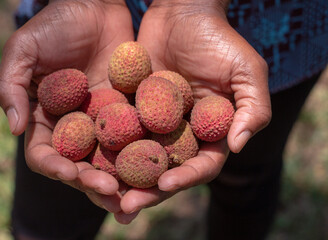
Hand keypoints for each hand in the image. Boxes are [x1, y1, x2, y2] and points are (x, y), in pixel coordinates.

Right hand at [0, 0, 136, 222]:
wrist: (96, 5)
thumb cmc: (56, 23)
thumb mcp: (25, 50)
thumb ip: (12, 87)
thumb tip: (15, 129)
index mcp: (47, 119)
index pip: (46, 153)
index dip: (55, 167)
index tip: (69, 173)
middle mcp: (76, 127)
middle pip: (82, 165)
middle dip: (93, 184)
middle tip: (112, 197)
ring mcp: (104, 122)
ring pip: (111, 160)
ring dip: (121, 180)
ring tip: (135, 198)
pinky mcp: (129, 112)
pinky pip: (137, 137)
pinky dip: (144, 155)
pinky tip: (157, 169)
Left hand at [118, 0, 271, 216]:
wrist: (182, 12)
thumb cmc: (219, 39)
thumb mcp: (247, 71)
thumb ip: (254, 108)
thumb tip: (239, 145)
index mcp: (211, 133)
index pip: (202, 165)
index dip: (186, 176)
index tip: (166, 183)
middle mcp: (182, 134)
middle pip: (165, 170)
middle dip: (147, 191)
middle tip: (125, 208)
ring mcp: (154, 124)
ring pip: (138, 159)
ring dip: (121, 179)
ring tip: (102, 194)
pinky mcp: (132, 110)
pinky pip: (118, 133)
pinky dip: (105, 149)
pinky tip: (88, 162)